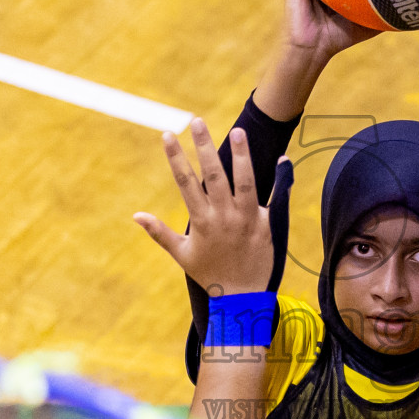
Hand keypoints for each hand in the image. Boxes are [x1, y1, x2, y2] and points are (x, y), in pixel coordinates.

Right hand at [133, 121, 287, 293]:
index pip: (185, 183)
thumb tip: (136, 215)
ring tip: (238, 131)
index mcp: (201, 221)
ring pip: (245, 181)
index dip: (176, 158)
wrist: (240, 297)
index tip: (168, 135)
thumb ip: (160, 232)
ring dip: (241, 155)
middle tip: (196, 121)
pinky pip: (275, 198)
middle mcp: (224, 217)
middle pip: (214, 175)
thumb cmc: (209, 275)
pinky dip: (281, 179)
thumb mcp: (181, 254)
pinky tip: (282, 158)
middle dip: (204, 146)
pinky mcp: (266, 225)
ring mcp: (247, 220)